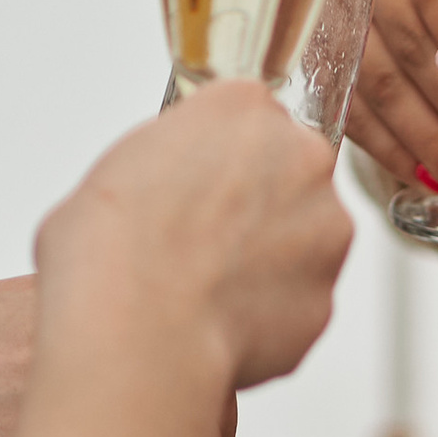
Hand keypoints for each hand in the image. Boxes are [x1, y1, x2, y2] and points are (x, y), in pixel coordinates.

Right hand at [36, 82, 352, 399]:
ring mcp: (325, 230)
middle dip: (257, 204)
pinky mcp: (326, 298)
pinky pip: (299, 301)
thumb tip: (170, 193)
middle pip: (291, 173)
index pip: (248, 118)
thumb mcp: (120, 166)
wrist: (137, 328)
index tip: (196, 184)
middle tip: (203, 241)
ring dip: (270, 259)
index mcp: (244, 108)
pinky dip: (268, 313)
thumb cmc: (112, 248)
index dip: (218, 159)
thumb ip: (172, 163)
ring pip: (305, 239)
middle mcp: (302, 157)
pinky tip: (221, 323)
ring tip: (208, 288)